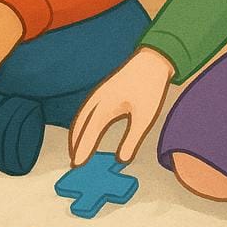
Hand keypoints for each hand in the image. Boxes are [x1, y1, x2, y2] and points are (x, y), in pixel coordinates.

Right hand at [69, 47, 173, 165]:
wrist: (152, 61)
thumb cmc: (149, 88)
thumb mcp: (144, 117)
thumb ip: (132, 139)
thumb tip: (121, 160)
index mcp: (105, 105)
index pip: (89, 131)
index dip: (82, 149)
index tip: (77, 165)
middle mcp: (97, 99)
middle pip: (81, 124)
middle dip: (76, 144)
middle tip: (74, 163)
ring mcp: (98, 93)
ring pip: (82, 117)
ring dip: (78, 134)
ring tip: (76, 150)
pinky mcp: (103, 91)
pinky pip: (87, 111)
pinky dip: (83, 124)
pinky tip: (87, 130)